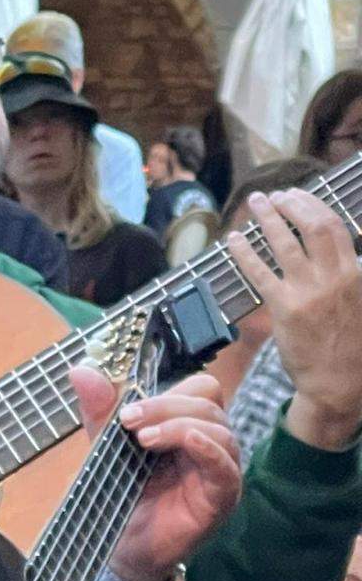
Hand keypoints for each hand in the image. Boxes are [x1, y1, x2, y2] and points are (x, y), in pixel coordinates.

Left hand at [70, 365, 240, 580]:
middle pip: (207, 402)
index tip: (126, 409)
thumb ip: (100, 409)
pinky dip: (208, 448)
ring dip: (179, 424)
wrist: (120, 548)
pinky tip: (187, 443)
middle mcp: (209, 442)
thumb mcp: (106, 444)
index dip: (164, 391)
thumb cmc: (120, 493)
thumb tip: (80, 370)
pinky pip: (226, 466)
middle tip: (129, 421)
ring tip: (143, 440)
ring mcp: (219, 469)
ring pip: (219, 428)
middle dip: (166, 405)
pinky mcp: (221, 496)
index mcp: (187, 424)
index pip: (198, 388)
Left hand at [228, 189, 361, 449]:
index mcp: (354, 274)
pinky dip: (244, 252)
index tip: (299, 196)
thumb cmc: (351, 346)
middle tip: (276, 196)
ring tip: (256, 203)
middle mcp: (333, 278)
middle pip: (311, 226)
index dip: (313, 205)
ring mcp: (308, 292)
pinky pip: (259, 272)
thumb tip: (342, 247)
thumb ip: (350, 274)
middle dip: (292, 204)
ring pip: (284, 243)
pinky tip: (232, 240)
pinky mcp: (284, 309)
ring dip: (267, 218)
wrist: (339, 384)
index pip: (334, 226)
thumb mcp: (360, 302)